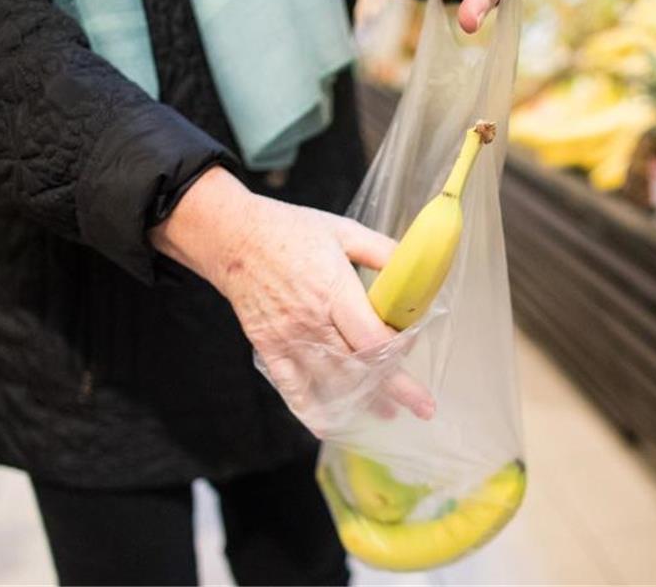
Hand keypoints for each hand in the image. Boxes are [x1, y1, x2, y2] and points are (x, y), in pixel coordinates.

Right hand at [150, 167, 434, 431]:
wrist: (233, 238)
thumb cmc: (290, 231)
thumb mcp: (343, 231)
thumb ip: (382, 252)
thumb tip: (416, 270)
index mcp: (334, 290)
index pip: (373, 338)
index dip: (398, 352)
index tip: (414, 351)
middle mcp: (312, 321)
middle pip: (359, 367)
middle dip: (394, 390)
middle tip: (422, 408)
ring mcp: (288, 338)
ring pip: (331, 382)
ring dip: (362, 402)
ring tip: (386, 413)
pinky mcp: (269, 348)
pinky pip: (292, 388)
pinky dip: (311, 411)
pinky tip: (330, 424)